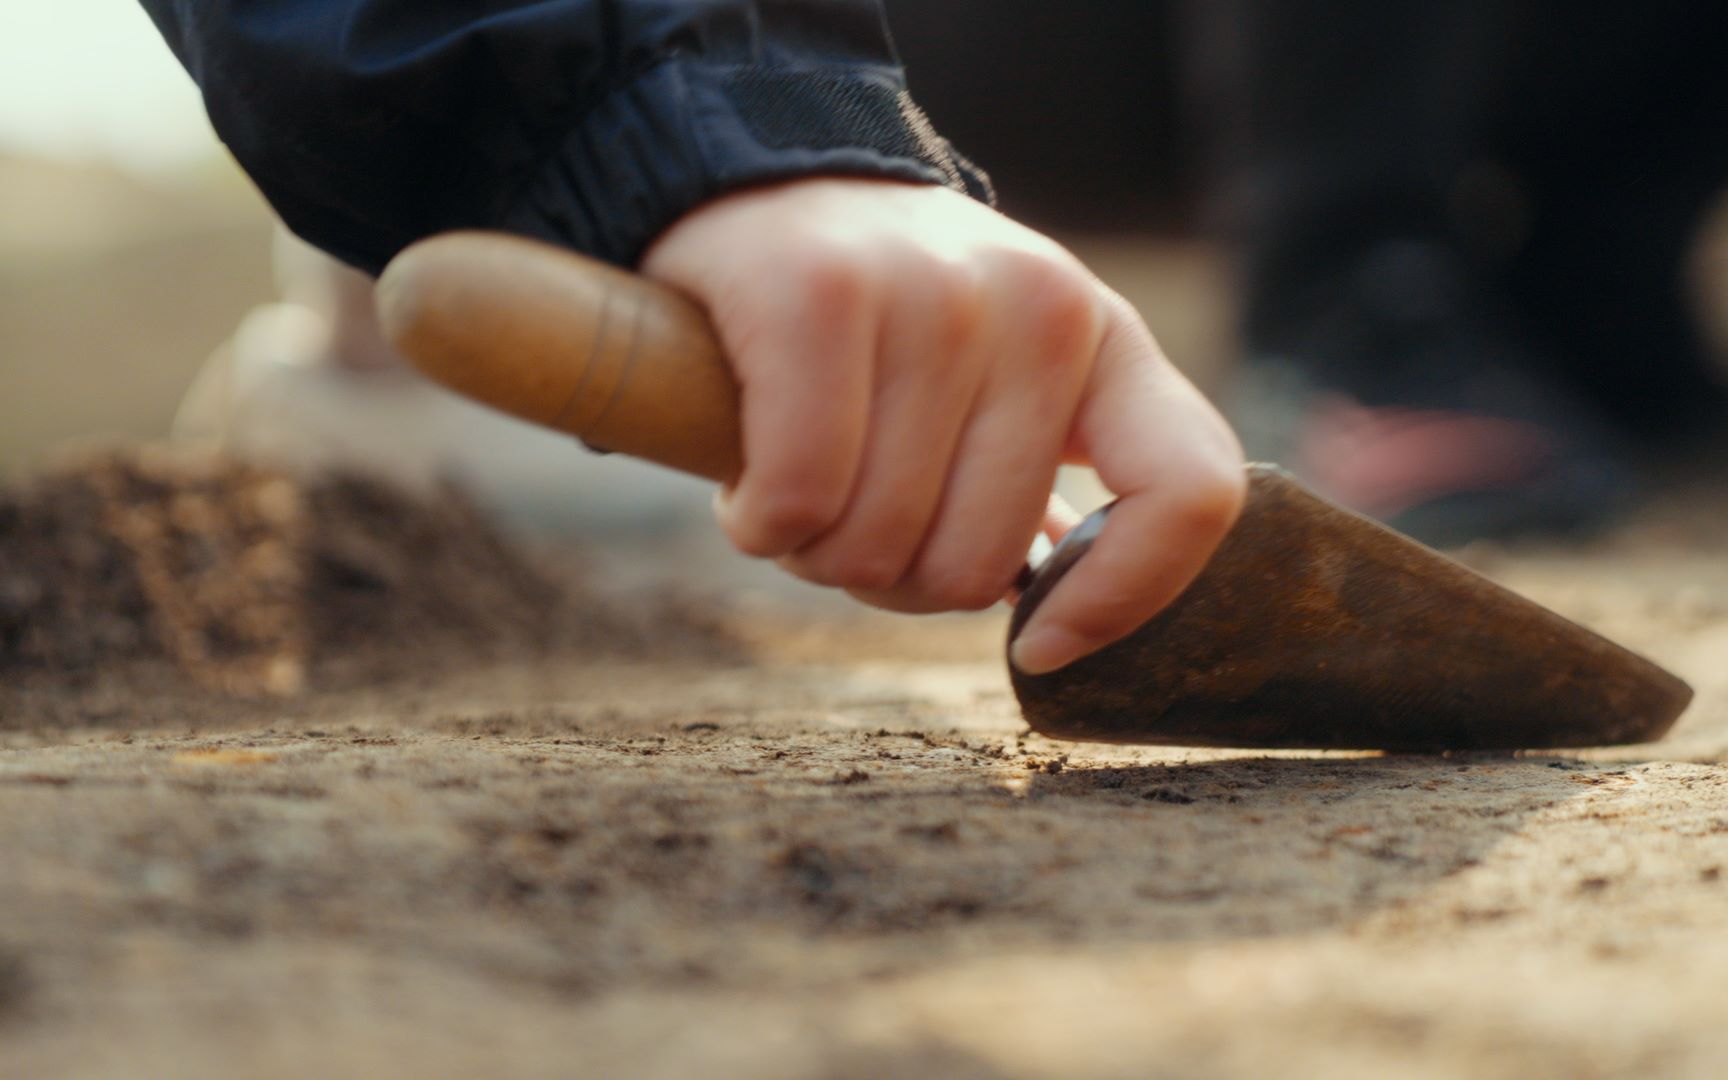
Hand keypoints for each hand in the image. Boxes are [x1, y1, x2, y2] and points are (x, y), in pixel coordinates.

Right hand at [641, 178, 1243, 673]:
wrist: (773, 185)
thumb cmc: (888, 326)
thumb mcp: (1005, 378)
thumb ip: (1045, 477)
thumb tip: (1058, 615)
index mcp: (1105, 340)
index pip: (1189, 491)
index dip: (1124, 602)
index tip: (1035, 646)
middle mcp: (1041, 306)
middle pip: (974, 568)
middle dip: (890, 579)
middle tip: (854, 519)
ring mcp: (933, 292)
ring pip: (875, 546)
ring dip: (815, 550)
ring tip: (799, 484)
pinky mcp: (818, 292)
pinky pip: (800, 497)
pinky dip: (761, 524)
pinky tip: (751, 495)